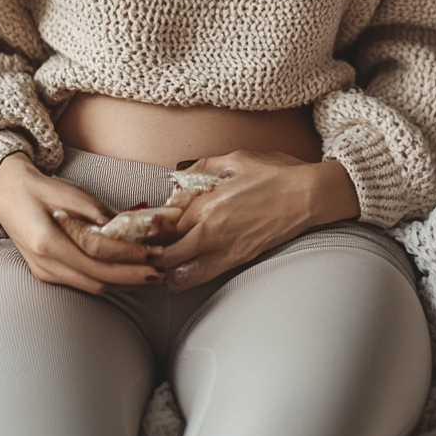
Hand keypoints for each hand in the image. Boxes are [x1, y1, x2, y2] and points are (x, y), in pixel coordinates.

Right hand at [0, 152, 162, 293]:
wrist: (4, 194)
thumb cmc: (38, 189)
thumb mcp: (70, 194)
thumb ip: (99, 213)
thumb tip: (133, 228)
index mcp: (47, 241)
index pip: (97, 257)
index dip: (128, 259)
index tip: (154, 256)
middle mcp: (45, 264)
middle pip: (97, 281)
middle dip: (132, 279)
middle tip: (161, 274)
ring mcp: (45, 273)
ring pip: (92, 287)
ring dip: (123, 284)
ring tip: (151, 277)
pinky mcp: (48, 274)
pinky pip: (84, 283)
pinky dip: (108, 281)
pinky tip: (127, 275)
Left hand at [147, 151, 359, 292]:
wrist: (309, 196)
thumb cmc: (275, 172)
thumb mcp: (234, 158)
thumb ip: (201, 166)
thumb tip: (177, 176)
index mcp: (206, 203)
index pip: (161, 223)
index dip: (141, 228)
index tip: (126, 228)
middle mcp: (210, 231)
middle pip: (162, 253)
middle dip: (144, 254)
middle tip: (130, 251)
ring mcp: (224, 249)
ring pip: (179, 272)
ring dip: (161, 270)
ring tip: (148, 264)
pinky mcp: (238, 259)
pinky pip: (202, 275)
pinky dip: (183, 277)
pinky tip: (173, 274)